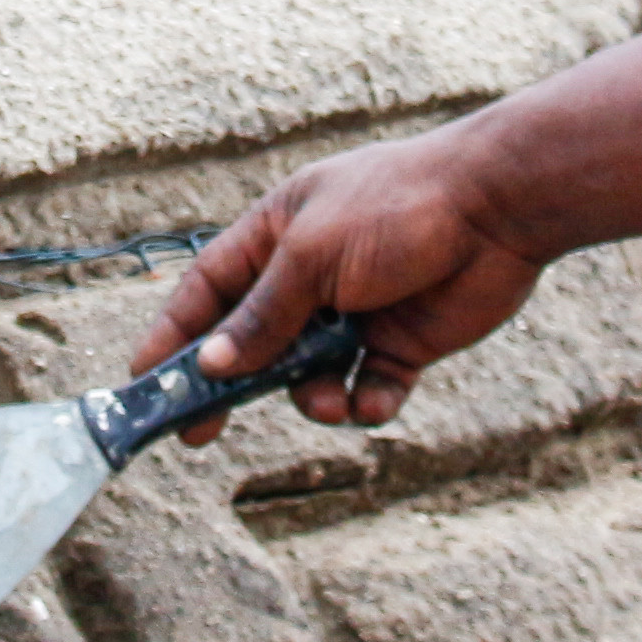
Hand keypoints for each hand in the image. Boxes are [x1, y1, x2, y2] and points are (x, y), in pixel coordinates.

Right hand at [136, 131, 547, 441]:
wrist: (497, 208)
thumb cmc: (396, 208)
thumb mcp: (312, 257)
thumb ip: (262, 316)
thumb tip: (208, 365)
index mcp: (277, 235)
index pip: (208, 291)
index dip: (173, 335)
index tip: (143, 381)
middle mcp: (311, 276)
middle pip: (252, 342)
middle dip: (230, 387)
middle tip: (201, 434)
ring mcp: (356, 311)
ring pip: (308, 375)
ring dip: (309, 396)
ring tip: (326, 399)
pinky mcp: (402, 342)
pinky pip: (366, 386)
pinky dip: (365, 400)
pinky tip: (373, 398)